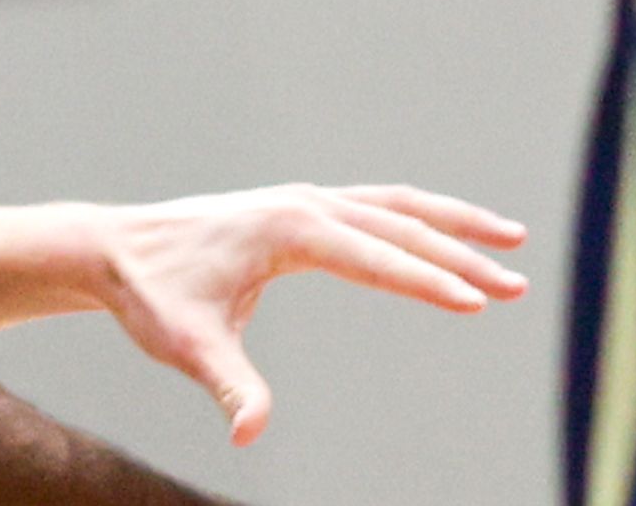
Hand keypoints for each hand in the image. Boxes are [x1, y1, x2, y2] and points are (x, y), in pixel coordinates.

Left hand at [91, 182, 526, 444]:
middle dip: (461, 256)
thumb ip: (231, 388)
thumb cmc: (155, 298)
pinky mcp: (304, 207)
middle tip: (515, 286)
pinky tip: (448, 235)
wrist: (120, 250)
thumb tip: (250, 436)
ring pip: (398, 206)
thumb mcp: (190, 347)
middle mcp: (306, 203)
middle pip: (401, 227)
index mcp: (290, 229)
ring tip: (511, 240)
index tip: (475, 304)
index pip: (376, 256)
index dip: (426, 283)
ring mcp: (307, 199)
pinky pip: (377, 206)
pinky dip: (421, 218)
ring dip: (454, 224)